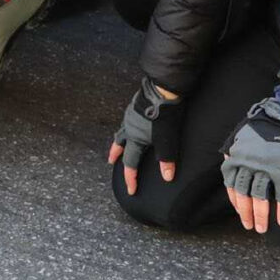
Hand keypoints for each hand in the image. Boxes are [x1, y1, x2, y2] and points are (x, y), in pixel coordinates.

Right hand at [107, 79, 180, 194]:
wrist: (163, 89)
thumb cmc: (165, 114)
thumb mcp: (168, 139)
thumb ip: (166, 159)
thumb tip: (167, 178)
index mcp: (135, 138)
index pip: (130, 162)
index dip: (130, 177)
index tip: (131, 189)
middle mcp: (129, 127)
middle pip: (119, 145)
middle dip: (115, 155)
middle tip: (111, 161)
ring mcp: (131, 115)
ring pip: (121, 131)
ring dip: (119, 140)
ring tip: (119, 143)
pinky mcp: (135, 105)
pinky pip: (126, 120)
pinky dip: (126, 127)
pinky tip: (133, 124)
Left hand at [220, 100, 279, 232]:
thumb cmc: (261, 126)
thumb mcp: (240, 136)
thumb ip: (232, 150)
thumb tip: (227, 160)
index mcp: (237, 157)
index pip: (232, 186)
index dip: (236, 202)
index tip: (240, 213)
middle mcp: (249, 165)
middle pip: (245, 195)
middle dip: (247, 214)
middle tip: (251, 227)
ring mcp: (267, 169)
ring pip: (261, 198)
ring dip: (261, 216)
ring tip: (263, 228)